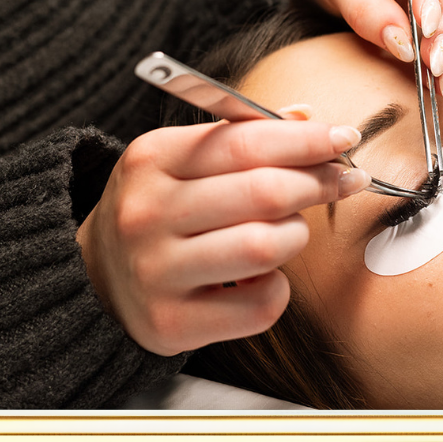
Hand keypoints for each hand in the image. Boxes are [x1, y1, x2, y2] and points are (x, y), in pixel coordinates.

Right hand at [75, 117, 369, 355]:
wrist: (98, 276)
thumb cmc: (156, 208)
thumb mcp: (180, 158)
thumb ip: (241, 135)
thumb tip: (309, 119)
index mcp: (149, 160)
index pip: (244, 141)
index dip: (306, 140)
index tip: (344, 138)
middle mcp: (145, 214)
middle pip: (262, 193)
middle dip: (317, 183)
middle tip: (341, 181)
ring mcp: (155, 272)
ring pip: (264, 247)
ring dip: (295, 235)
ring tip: (289, 231)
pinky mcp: (171, 322)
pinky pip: (259, 304)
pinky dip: (277, 288)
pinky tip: (262, 276)